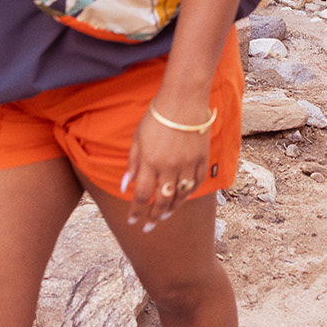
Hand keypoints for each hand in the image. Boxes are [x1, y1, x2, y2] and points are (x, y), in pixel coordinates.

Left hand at [123, 102, 212, 230]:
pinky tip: (182, 198)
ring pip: (181, 196)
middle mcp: (169, 167)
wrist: (183, 100)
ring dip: (172, 209)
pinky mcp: (202, 159)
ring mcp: (188, 164)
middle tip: (149, 227)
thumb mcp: (138, 138)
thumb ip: (132, 163)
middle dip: (154, 217)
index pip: (142, 195)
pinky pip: (196, 183)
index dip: (137, 211)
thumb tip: (124, 186)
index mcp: (150, 162)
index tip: (133, 221)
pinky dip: (189, 193)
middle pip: (162, 201)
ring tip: (164, 216)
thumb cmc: (156, 117)